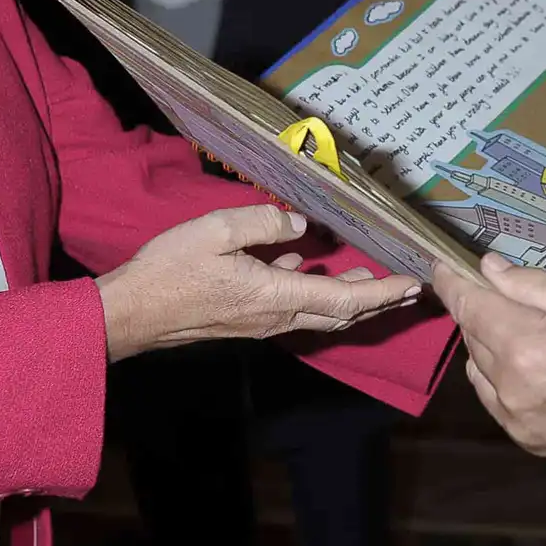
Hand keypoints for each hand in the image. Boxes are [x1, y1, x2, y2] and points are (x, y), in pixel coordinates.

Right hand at [98, 205, 420, 359]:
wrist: (132, 314)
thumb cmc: (171, 271)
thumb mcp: (217, 231)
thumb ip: (264, 223)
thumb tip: (300, 224)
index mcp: (276, 296)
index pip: (344, 298)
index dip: (382, 292)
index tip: (413, 285)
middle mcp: (276, 316)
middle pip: (341, 313)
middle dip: (379, 301)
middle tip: (409, 288)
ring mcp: (261, 322)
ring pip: (319, 312)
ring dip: (351, 298)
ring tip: (374, 281)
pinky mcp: (246, 319)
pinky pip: (293, 306)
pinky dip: (315, 291)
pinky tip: (306, 267)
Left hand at [430, 255, 545, 456]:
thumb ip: (532, 287)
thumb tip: (488, 269)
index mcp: (525, 346)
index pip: (470, 306)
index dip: (452, 283)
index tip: (442, 267)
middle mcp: (510, 387)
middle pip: (473, 336)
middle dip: (481, 311)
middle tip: (500, 293)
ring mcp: (518, 419)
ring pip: (479, 370)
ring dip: (488, 347)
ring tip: (522, 332)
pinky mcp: (529, 441)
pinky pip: (495, 401)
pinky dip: (500, 380)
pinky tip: (528, 368)